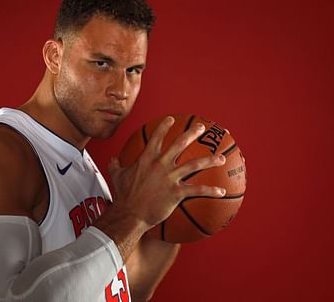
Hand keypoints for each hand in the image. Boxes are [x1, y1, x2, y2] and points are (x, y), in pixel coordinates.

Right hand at [108, 116, 225, 229]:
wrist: (129, 214)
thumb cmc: (123, 196)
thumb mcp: (117, 176)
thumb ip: (115, 165)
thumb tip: (112, 160)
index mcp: (147, 158)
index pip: (157, 136)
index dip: (165, 126)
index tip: (171, 119)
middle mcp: (161, 164)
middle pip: (180, 143)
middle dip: (193, 133)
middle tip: (202, 128)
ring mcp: (170, 178)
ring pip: (195, 164)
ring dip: (210, 160)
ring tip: (221, 158)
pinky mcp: (177, 193)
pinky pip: (198, 190)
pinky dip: (211, 191)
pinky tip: (221, 192)